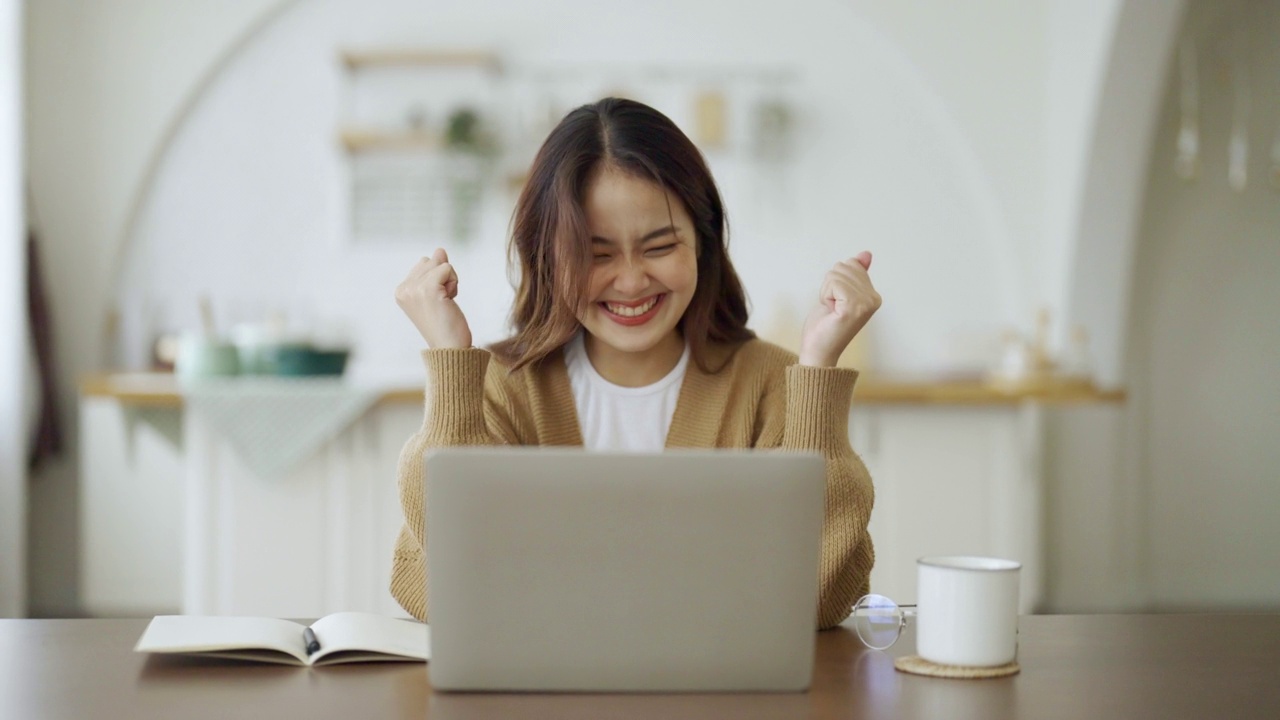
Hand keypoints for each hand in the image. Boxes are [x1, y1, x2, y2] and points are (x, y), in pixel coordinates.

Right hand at [395, 248, 472, 348]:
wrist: (450, 347)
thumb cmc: (445, 324)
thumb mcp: (437, 292)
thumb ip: (435, 270)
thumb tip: (439, 249)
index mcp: (401, 290)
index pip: (424, 264)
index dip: (437, 279)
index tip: (436, 302)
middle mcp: (404, 289)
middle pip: (430, 260)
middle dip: (443, 277)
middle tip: (442, 302)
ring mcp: (414, 289)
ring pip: (440, 263)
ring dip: (450, 280)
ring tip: (445, 302)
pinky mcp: (428, 289)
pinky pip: (447, 268)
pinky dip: (454, 282)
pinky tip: (450, 299)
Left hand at [798, 251, 880, 366]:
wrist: (818, 350)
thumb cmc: (825, 324)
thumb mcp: (839, 293)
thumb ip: (854, 274)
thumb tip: (866, 254)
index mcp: (873, 295)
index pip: (852, 264)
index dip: (835, 280)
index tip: (837, 302)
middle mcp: (874, 298)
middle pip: (844, 266)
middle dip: (830, 284)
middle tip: (832, 306)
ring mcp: (865, 303)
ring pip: (836, 274)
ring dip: (826, 291)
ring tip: (831, 309)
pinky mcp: (853, 307)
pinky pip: (833, 283)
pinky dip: (825, 295)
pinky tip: (830, 311)